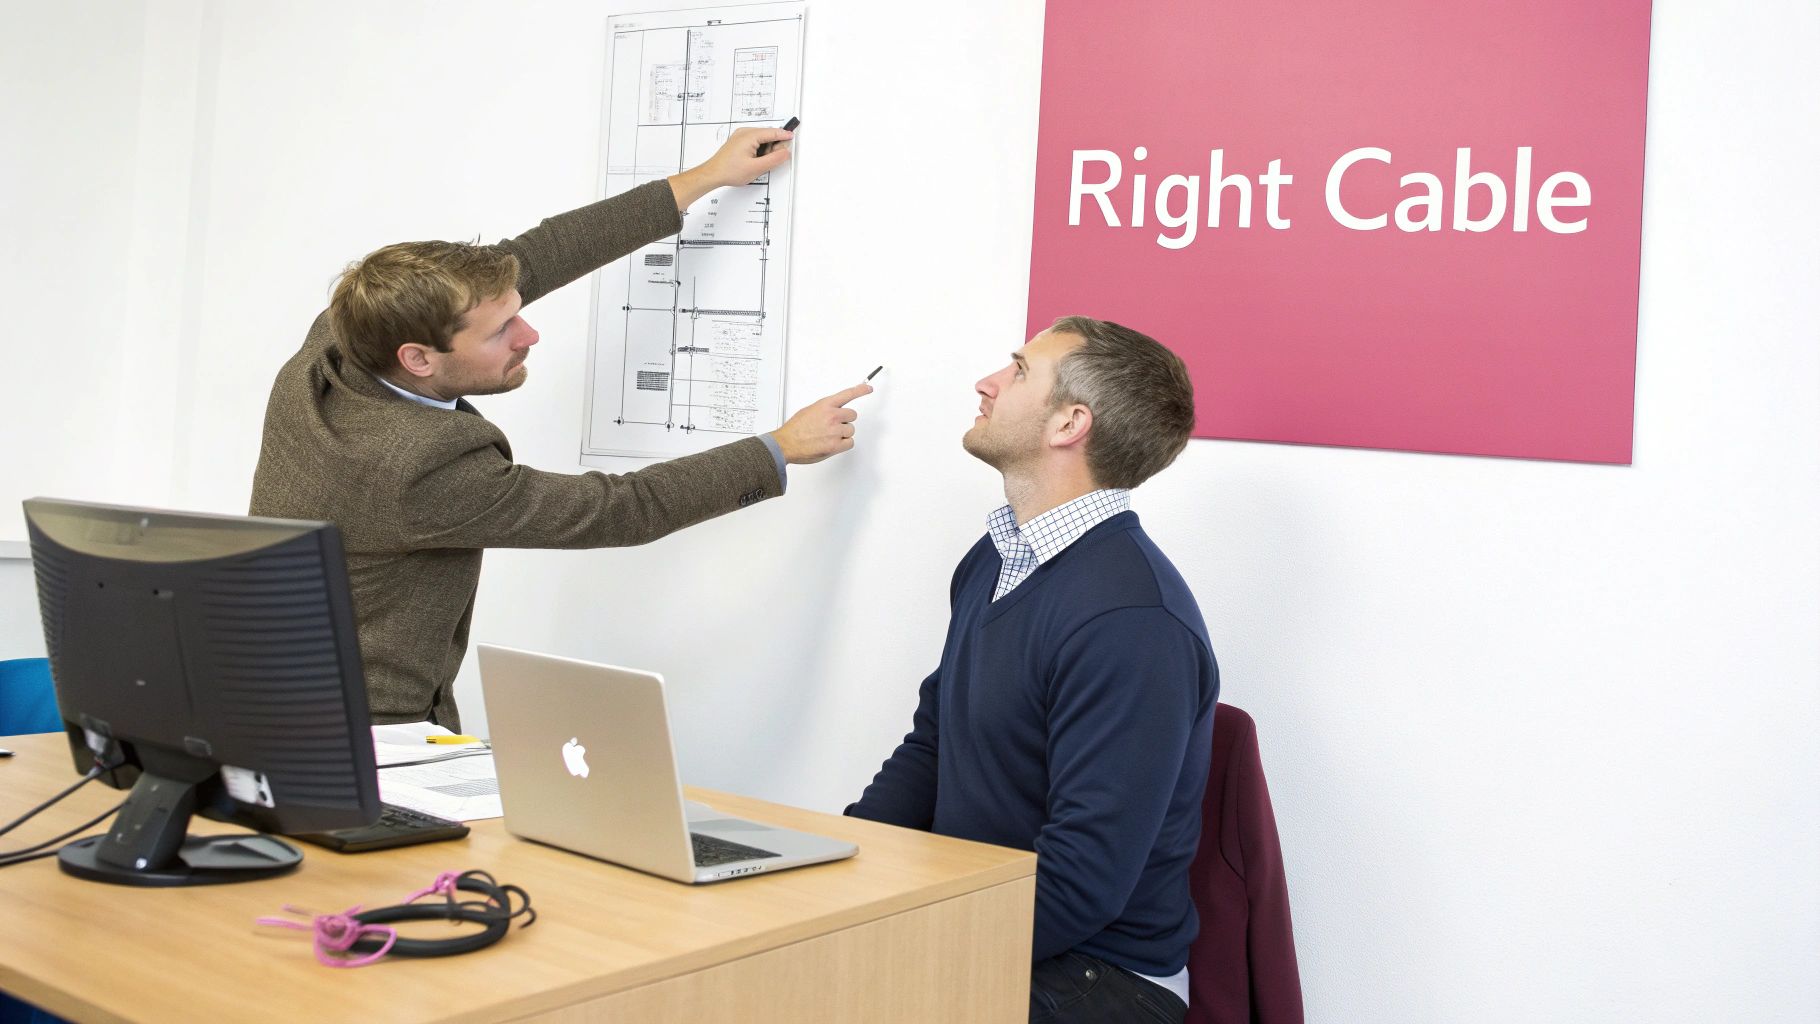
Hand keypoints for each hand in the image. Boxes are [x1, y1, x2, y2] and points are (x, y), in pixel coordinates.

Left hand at [667, 126, 793, 208]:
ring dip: (766, 150)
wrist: (713, 174)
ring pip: (761, 139)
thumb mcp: (757, 167)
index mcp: (750, 135)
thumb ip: (774, 159)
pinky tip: (755, 161)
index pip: (772, 132)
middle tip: (771, 160)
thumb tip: (785, 152)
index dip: (784, 135)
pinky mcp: (739, 142)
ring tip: (760, 163)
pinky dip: (759, 150)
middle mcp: (745, 132)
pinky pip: (754, 142)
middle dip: (774, 146)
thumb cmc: (730, 170)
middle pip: (768, 135)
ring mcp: (741, 136)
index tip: (792, 136)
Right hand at [769, 383, 872, 464]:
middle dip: (845, 421)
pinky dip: (843, 445)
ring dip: (843, 434)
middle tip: (833, 427)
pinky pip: (850, 443)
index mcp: (825, 405)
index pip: (847, 394)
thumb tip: (833, 412)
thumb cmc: (795, 429)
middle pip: (852, 416)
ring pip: (851, 430)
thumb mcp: (809, 411)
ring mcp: (835, 430)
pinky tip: (832, 444)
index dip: (860, 390)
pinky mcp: (836, 445)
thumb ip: (824, 410)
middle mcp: (832, 416)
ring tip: (828, 437)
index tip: (868, 388)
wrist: (786, 444)